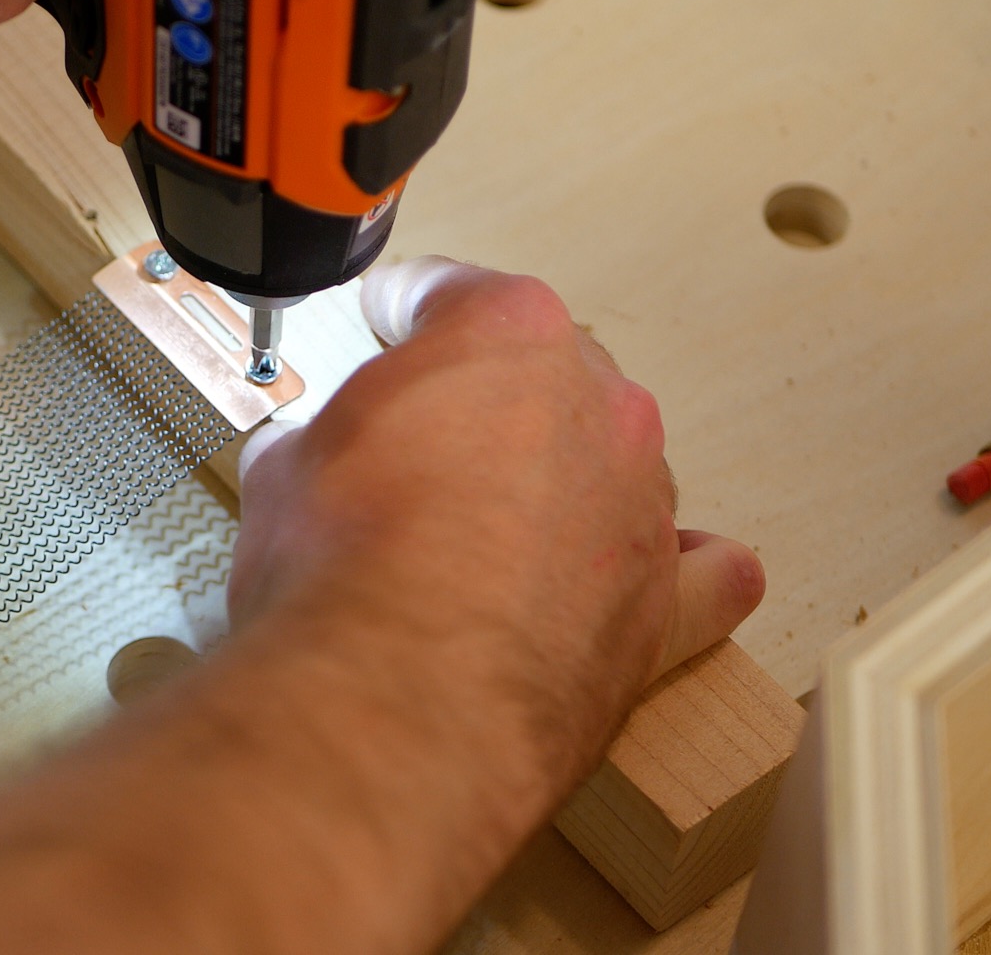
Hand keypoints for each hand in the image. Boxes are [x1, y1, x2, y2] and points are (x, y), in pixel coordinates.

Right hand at [234, 257, 763, 765]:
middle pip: (545, 374)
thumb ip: (319, 445)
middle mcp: (596, 402)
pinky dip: (677, 571)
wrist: (395, 696)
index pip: (452, 294)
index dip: (403, 315)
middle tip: (419, 453)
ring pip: (615, 464)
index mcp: (507, 335)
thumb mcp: (287, 470)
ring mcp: (641, 501)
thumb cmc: (345, 571)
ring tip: (488, 536)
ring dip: (562, 484)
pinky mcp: (665, 603)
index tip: (387, 324)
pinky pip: (703, 574)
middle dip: (485, 405)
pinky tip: (648, 575)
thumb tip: (302, 465)